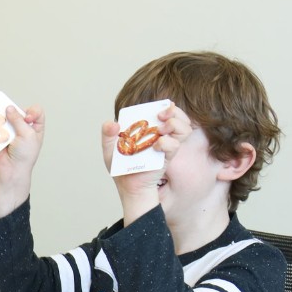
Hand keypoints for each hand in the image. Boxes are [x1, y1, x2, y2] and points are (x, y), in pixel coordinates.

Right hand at [0, 104, 44, 219]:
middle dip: (13, 113)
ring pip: (5, 117)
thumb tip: (9, 107)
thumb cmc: (25, 155)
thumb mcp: (27, 135)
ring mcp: (10, 132)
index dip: (32, 111)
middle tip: (9, 117)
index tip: (27, 119)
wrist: (11, 171)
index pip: (36, 111)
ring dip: (1, 117)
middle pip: (18, 112)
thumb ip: (18, 120)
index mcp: (35, 128)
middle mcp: (23, 128)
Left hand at [101, 102, 191, 223]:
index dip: (167, 105)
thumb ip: (107, 135)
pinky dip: (167, 142)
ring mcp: (166, 145)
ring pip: (184, 128)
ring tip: (161, 129)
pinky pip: (175, 145)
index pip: (165, 110)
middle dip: (174, 111)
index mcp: (150, 128)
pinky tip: (156, 146)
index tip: (161, 106)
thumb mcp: (110, 149)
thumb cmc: (121, 167)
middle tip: (161, 116)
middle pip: (179, 116)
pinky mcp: (168, 157)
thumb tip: (112, 123)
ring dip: (175, 124)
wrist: (127, 187)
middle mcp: (161, 134)